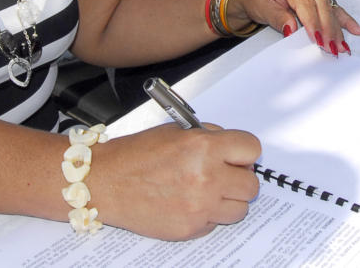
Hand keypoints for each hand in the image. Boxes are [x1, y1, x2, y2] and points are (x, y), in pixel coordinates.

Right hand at [90, 123, 260, 239]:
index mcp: (204, 147)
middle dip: (239, 178)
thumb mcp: (176, 131)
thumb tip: (234, 151)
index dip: (245, 152)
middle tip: (225, 174)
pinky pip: (216, 224)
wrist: (107, 182)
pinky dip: (208, 215)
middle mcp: (206, 177)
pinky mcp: (191, 228)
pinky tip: (188, 203)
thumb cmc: (137, 155)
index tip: (239, 156)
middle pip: (251, 184)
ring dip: (228, 200)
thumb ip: (209, 138)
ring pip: (240, 209)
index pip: (252, 149)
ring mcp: (200, 206)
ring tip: (207, 191)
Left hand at [226, 0, 359, 55]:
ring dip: (338, 29)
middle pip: (322, 6)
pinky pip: (334, 9)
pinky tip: (358, 31)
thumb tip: (293, 29)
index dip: (312, 22)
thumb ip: (278, 17)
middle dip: (328, 28)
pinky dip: (345, 21)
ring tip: (344, 47)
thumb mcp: (262, 7)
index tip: (317, 39)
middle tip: (331, 48)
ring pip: (330, 9)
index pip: (305, 3)